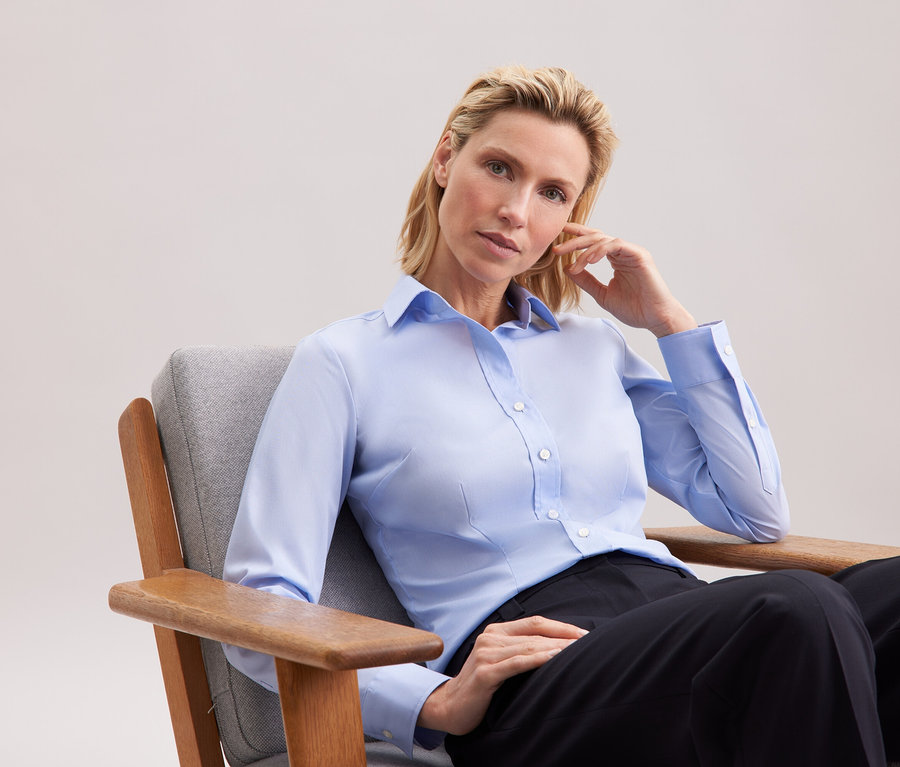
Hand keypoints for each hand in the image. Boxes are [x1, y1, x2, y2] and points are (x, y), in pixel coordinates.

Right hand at [417, 616, 586, 735]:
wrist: (449, 706)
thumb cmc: (480, 686)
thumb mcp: (500, 661)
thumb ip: (520, 649)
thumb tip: (557, 648)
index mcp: (496, 632)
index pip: (536, 622)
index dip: (562, 627)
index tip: (585, 635)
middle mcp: (491, 638)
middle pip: (536, 633)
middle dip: (565, 638)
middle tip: (591, 643)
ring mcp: (487, 654)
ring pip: (530, 647)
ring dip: (557, 648)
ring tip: (579, 650)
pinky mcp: (486, 672)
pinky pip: (518, 663)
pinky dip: (539, 659)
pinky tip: (556, 658)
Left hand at [555, 223, 696, 336]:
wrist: (655, 318)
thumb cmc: (634, 308)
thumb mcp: (602, 294)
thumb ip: (586, 281)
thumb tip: (567, 269)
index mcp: (616, 258)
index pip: (594, 242)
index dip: (577, 236)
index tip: (559, 235)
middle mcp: (623, 252)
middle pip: (595, 237)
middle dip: (574, 242)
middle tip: (556, 249)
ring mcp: (632, 252)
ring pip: (603, 240)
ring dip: (585, 250)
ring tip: (574, 264)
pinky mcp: (639, 255)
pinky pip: (616, 245)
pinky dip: (600, 250)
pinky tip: (589, 261)